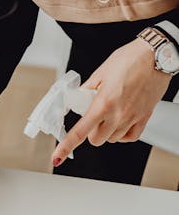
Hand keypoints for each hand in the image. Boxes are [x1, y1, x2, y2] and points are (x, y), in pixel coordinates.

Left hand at [52, 39, 170, 164]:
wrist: (156, 57)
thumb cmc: (130, 60)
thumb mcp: (100, 73)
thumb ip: (87, 90)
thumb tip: (77, 99)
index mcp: (103, 103)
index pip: (80, 131)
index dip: (65, 146)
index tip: (57, 157)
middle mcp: (118, 114)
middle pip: (96, 139)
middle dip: (90, 131)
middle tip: (92, 116)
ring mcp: (133, 118)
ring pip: (112, 139)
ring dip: (106, 131)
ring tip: (109, 113)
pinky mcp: (144, 118)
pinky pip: (130, 137)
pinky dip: (122, 134)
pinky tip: (119, 122)